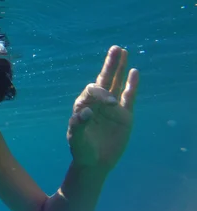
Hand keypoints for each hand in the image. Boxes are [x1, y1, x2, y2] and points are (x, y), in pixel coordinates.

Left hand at [67, 46, 139, 170]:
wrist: (94, 163)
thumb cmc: (81, 150)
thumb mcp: (76, 140)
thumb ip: (78, 126)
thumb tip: (87, 111)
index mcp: (83, 104)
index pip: (93, 90)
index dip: (101, 92)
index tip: (109, 104)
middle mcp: (97, 102)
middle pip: (104, 79)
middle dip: (110, 64)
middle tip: (115, 48)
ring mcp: (112, 108)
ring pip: (116, 83)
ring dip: (119, 68)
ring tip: (122, 51)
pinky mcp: (124, 115)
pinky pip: (129, 97)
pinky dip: (132, 85)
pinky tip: (134, 72)